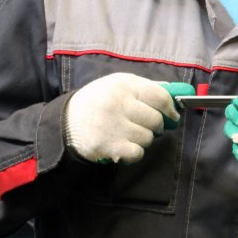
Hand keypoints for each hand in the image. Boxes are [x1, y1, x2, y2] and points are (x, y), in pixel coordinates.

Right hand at [63, 74, 185, 163]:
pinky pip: (137, 153)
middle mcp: (118, 103)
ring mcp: (112, 124)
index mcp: (123, 85)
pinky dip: (133, 153)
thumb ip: (146, 87)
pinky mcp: (107, 145)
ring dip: (143, 139)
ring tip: (128, 134)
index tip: (173, 115)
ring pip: (148, 138)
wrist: (64, 122)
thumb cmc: (98, 102)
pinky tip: (123, 146)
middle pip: (156, 120)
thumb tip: (174, 92)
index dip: (171, 109)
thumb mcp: (117, 85)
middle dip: (156, 126)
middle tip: (145, 126)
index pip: (160, 97)